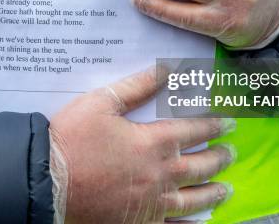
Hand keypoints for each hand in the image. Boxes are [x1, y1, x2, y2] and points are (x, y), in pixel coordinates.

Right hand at [50, 67, 235, 223]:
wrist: (46, 181)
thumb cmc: (72, 139)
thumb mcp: (102, 103)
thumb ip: (137, 87)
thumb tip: (165, 70)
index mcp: (153, 143)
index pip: (193, 130)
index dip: (214, 124)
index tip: (229, 122)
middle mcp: (160, 175)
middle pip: (200, 166)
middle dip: (220, 158)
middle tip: (232, 152)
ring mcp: (152, 203)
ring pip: (193, 199)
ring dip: (213, 192)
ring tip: (227, 189)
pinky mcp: (138, 223)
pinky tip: (200, 222)